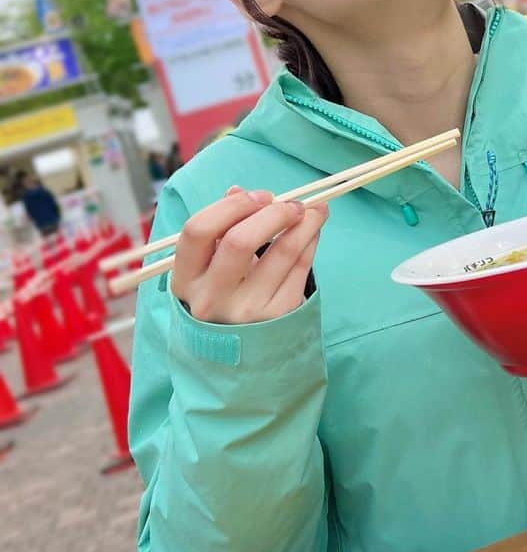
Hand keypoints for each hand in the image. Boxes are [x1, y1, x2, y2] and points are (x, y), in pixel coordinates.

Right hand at [172, 186, 327, 324]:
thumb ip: (219, 230)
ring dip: (306, 223)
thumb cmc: (219, 299)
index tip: (258, 196)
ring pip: (283, 252)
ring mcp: (247, 310)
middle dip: (273, 213)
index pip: (198, 231)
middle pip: (240, 240)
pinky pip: (301, 269)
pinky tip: (313, 232)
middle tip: (292, 204)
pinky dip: (310, 242)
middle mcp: (212, 298)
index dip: (231, 206)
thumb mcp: (206, 270)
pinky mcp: (278, 316)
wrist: (234, 360)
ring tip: (315, 210)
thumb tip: (239, 191)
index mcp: (186, 280)